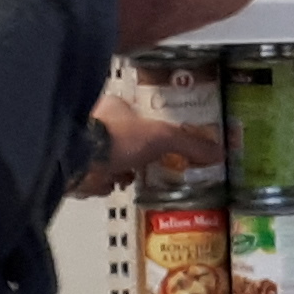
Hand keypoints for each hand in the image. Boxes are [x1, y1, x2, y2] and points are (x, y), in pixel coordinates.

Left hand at [73, 98, 201, 196]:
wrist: (78, 161)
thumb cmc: (115, 137)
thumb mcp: (161, 137)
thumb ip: (188, 144)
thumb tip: (217, 152)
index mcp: (114, 105)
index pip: (134, 112)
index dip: (148, 126)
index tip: (160, 141)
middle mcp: (95, 122)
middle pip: (122, 138)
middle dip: (135, 154)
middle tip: (150, 165)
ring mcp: (84, 146)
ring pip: (108, 158)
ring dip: (119, 171)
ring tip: (132, 178)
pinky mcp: (76, 168)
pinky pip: (95, 177)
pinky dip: (103, 185)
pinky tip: (112, 187)